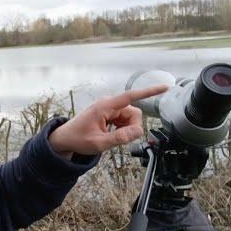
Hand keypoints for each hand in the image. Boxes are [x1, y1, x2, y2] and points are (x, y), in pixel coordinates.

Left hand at [48, 84, 168, 156]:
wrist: (66, 138)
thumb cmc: (78, 139)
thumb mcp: (99, 143)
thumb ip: (119, 138)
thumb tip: (138, 132)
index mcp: (104, 106)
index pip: (130, 96)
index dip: (149, 92)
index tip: (164, 87)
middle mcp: (108, 103)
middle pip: (134, 113)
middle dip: (132, 127)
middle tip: (118, 139)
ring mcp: (109, 107)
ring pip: (130, 118)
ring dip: (126, 129)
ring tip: (110, 136)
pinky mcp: (109, 112)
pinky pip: (125, 120)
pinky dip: (122, 128)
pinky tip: (110, 133)